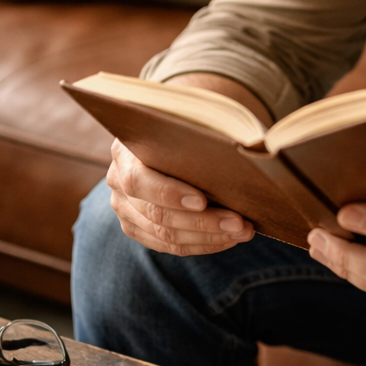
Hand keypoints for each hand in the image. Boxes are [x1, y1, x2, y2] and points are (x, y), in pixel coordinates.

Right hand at [107, 139, 254, 256]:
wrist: (163, 140)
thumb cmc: (180, 126)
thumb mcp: (184, 119)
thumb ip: (202, 127)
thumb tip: (247, 143)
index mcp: (124, 152)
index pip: (138, 181)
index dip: (169, 194)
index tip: (203, 200)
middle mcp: (117, 182)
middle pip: (157, 214)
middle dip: (203, 222)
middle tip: (239, 223)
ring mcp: (125, 209)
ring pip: (165, 236)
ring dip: (208, 237)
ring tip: (242, 232)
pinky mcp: (136, 228)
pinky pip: (169, 246)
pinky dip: (202, 244)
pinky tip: (228, 239)